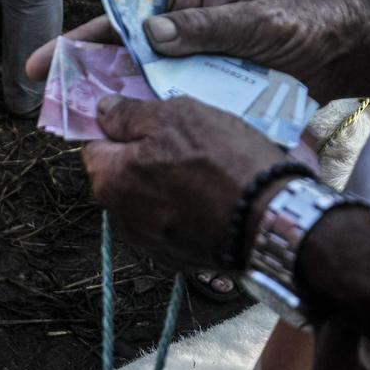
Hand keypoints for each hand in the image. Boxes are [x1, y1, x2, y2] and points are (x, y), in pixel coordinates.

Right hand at [27, 0, 359, 99]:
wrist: (346, 57)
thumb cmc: (304, 25)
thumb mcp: (255, 21)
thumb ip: (205, 27)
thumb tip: (149, 34)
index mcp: (188, 2)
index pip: (126, 15)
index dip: (84, 36)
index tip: (51, 58)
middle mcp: (183, 34)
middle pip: (122, 54)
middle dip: (83, 75)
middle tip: (46, 98)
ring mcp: (194, 67)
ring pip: (142, 86)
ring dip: (112, 105)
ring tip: (76, 127)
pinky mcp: (209, 96)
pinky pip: (172, 109)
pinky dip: (150, 124)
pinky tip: (127, 143)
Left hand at [83, 95, 285, 270]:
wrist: (274, 219)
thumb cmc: (220, 160)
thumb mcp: (174, 116)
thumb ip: (129, 114)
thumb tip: (103, 111)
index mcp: (109, 180)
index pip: (95, 146)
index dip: (118, 130)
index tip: (145, 121)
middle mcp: (120, 217)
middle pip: (122, 175)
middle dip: (145, 158)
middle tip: (186, 143)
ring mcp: (149, 242)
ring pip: (148, 201)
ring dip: (166, 185)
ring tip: (206, 171)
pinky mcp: (178, 258)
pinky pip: (172, 223)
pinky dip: (185, 210)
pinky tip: (213, 198)